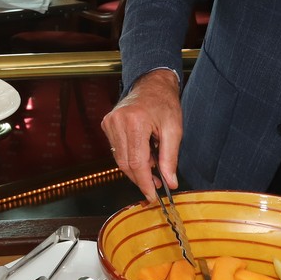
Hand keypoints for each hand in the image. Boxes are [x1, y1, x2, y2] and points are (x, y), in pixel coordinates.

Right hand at [102, 69, 181, 200]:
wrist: (152, 83)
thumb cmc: (164, 103)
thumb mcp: (173, 130)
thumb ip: (170, 158)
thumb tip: (170, 181)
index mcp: (135, 122)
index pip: (137, 163)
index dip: (145, 183)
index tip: (152, 196)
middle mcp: (118, 122)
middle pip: (126, 164)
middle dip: (141, 178)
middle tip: (157, 184)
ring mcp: (110, 122)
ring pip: (120, 159)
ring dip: (136, 169)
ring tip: (153, 167)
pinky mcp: (107, 124)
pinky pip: (117, 149)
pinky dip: (129, 157)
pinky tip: (143, 155)